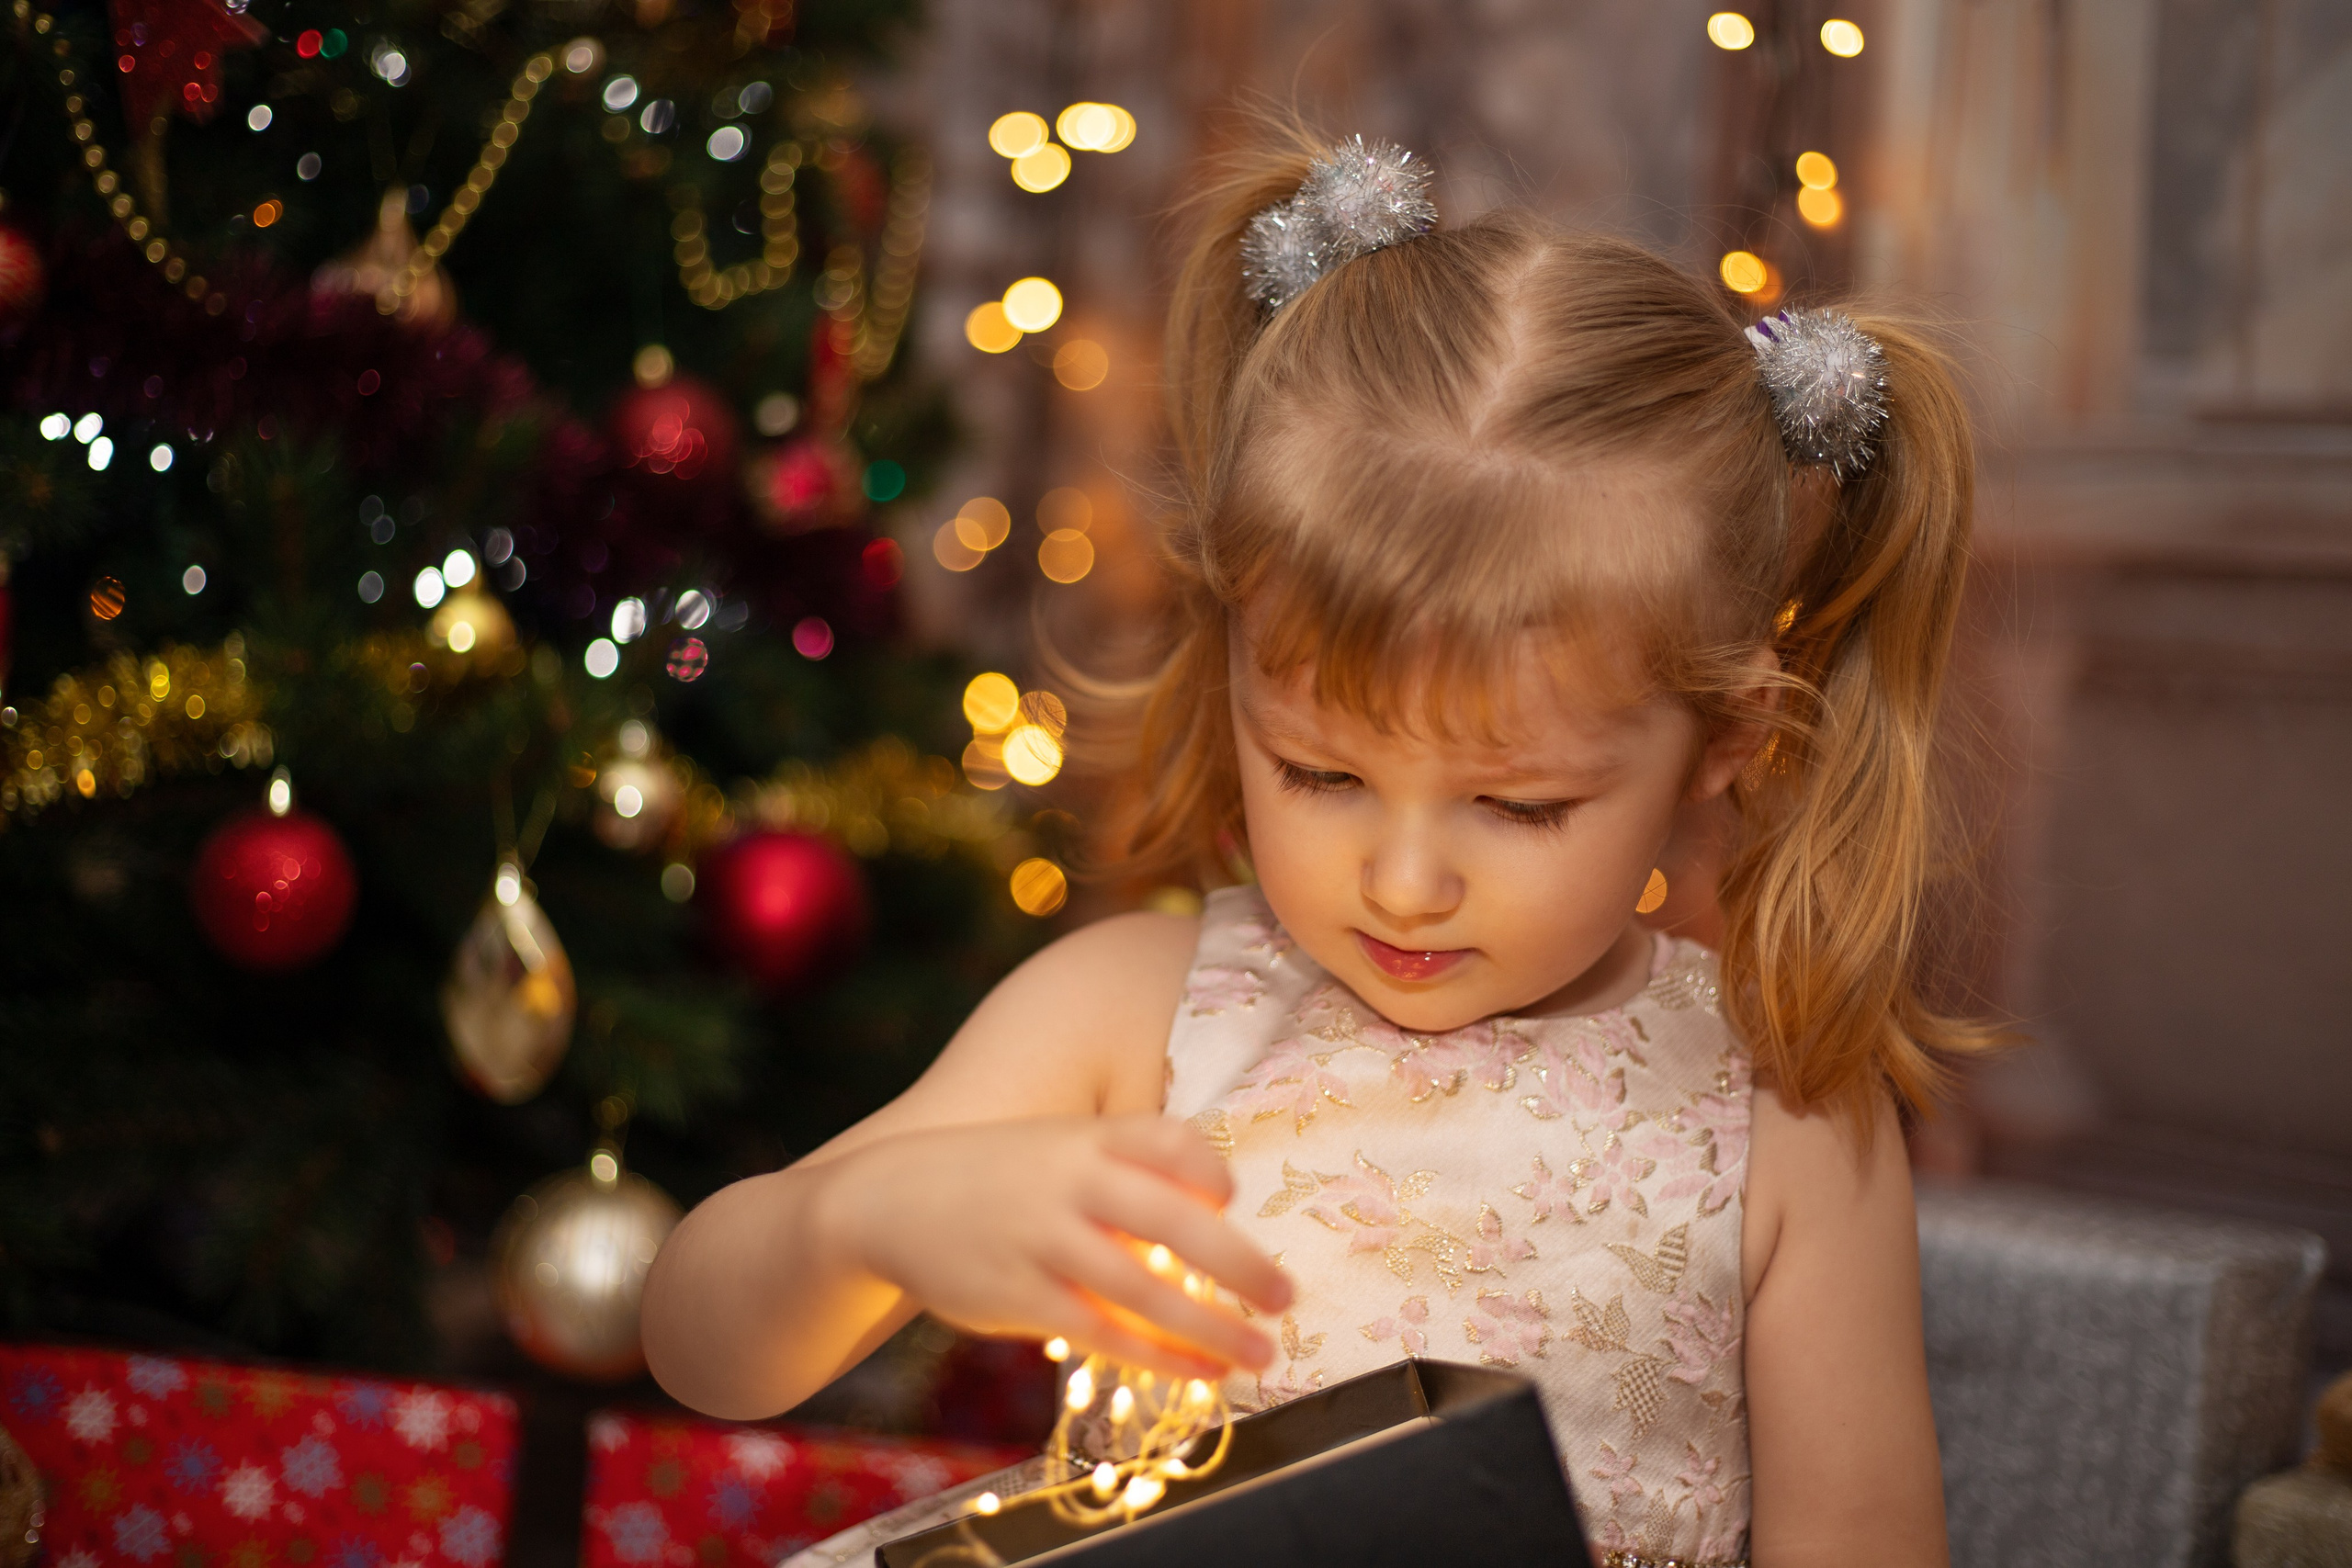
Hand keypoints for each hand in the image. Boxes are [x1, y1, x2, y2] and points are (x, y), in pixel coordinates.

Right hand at [825, 1114, 1291, 1378]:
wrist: (885, 1201)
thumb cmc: (995, 1177)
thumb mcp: (1056, 1148)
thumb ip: (1127, 1171)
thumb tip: (1216, 1213)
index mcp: (1084, 1136)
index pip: (1165, 1137)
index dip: (1207, 1168)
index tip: (1232, 1198)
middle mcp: (1069, 1182)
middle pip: (1171, 1219)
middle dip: (1238, 1263)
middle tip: (1286, 1297)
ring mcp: (1043, 1240)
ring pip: (1145, 1290)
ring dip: (1212, 1327)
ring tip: (1260, 1353)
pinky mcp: (1020, 1297)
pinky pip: (1104, 1333)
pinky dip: (1160, 1357)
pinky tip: (1200, 1372)